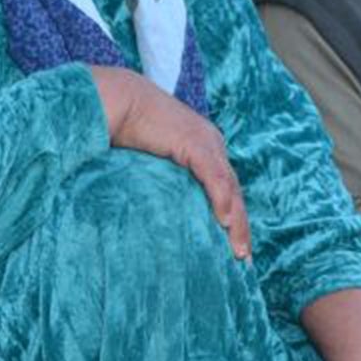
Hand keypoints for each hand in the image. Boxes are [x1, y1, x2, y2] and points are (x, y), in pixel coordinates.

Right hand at [89, 66, 250, 259]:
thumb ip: (165, 182)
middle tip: (242, 258)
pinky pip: (214, 177)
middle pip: (234, 192)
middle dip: (240, 227)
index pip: (226, 188)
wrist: (118, 101)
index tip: (234, 247)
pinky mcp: (196, 143)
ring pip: (230, 188)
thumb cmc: (127, 131)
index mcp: (205, 148)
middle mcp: (212, 145)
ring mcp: (207, 143)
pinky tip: (225, 222)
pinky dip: (221, 200)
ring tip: (237, 251)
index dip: (233, 218)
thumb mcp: (153, 162)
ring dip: (236, 222)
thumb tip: (159, 212)